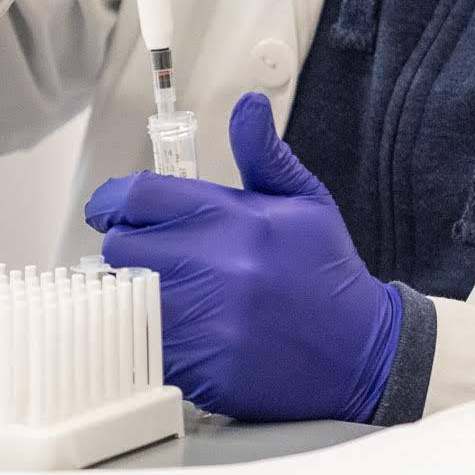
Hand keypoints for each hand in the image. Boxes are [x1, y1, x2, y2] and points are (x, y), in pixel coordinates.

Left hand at [85, 92, 402, 422]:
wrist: (362, 352)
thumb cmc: (325, 272)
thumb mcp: (304, 200)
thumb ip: (263, 153)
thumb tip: (247, 105)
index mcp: (233, 219)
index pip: (139, 196)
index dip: (114, 202)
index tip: (111, 211)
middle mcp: (214, 267)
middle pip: (121, 248)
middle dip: (127, 248)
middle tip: (147, 255)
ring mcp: (207, 322)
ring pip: (126, 299)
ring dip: (133, 293)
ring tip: (159, 292)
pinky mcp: (203, 369)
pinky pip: (146, 346)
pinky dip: (150, 338)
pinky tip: (177, 331)